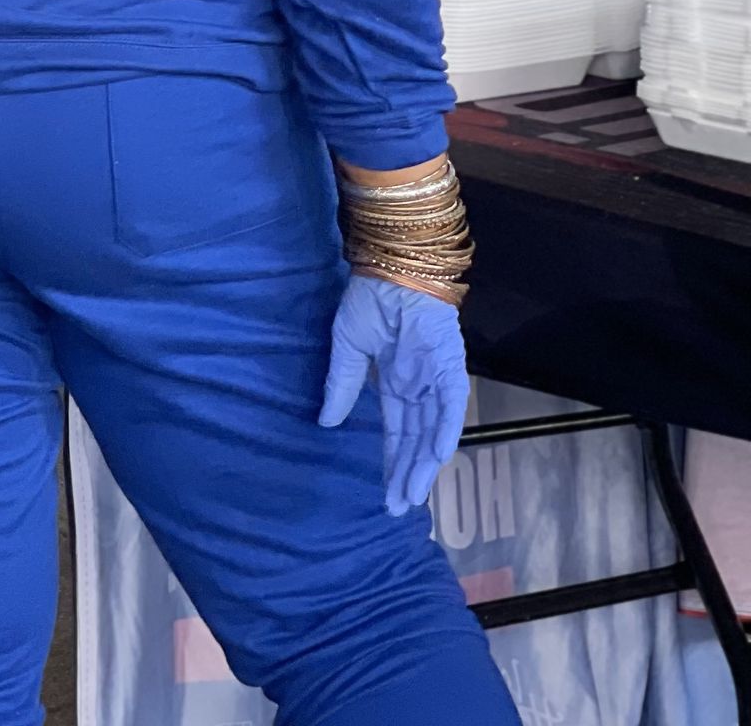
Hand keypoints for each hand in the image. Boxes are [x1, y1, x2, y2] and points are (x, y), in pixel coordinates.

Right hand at [318, 274, 467, 516]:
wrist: (390, 265)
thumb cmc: (368, 299)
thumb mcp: (346, 345)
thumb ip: (341, 385)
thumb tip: (327, 422)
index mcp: (395, 382)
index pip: (395, 433)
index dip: (390, 463)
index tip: (384, 496)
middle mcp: (418, 387)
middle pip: (415, 440)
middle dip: (407, 475)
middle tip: (396, 509)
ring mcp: (436, 378)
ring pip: (432, 431)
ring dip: (423, 464)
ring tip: (411, 495)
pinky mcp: (449, 366)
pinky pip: (449, 404)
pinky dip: (444, 430)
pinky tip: (435, 457)